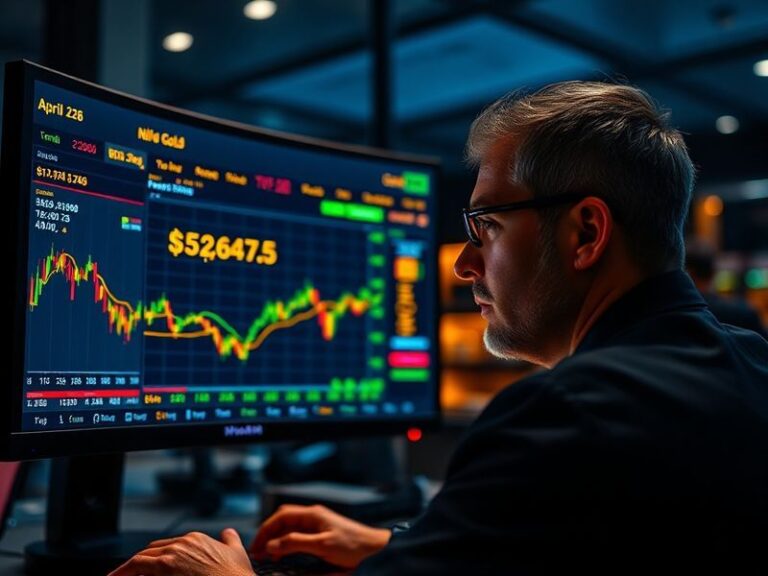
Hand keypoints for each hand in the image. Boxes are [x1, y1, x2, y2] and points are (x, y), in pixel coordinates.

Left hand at [108, 528, 253, 575]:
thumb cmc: (236, 574)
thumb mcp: (237, 551)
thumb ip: (230, 539)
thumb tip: (228, 533)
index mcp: (195, 539)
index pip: (165, 546)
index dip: (154, 557)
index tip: (145, 567)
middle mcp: (180, 546)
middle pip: (149, 552)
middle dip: (135, 563)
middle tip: (123, 574)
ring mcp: (171, 559)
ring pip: (138, 560)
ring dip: (124, 570)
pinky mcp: (165, 571)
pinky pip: (138, 571)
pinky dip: (126, 575)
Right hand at [250, 504, 390, 568]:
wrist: (374, 548)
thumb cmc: (351, 544)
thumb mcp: (322, 545)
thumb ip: (296, 543)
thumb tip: (272, 544)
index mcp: (312, 514)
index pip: (281, 516)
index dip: (266, 529)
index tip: (256, 545)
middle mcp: (313, 517)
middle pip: (283, 521)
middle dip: (269, 534)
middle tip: (259, 552)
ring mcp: (317, 525)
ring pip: (290, 529)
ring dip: (277, 540)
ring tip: (268, 556)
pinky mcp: (321, 535)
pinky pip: (298, 537)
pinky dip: (287, 544)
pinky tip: (284, 555)